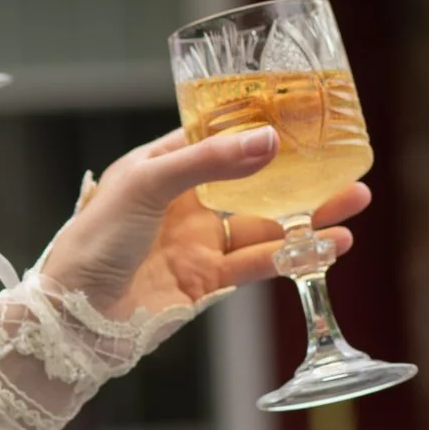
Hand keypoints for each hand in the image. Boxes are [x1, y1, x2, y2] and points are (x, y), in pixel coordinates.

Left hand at [37, 129, 372, 319]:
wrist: (75, 315)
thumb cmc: (93, 240)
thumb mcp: (146, 186)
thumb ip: (208, 163)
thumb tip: (269, 142)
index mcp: (161, 166)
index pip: (216, 137)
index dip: (257, 126)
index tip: (303, 114)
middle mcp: (183, 201)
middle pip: (250, 181)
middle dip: (296, 173)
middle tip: (343, 161)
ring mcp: (196, 241)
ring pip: (263, 223)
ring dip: (308, 214)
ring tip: (353, 199)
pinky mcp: (206, 280)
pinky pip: (258, 263)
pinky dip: (295, 255)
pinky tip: (330, 244)